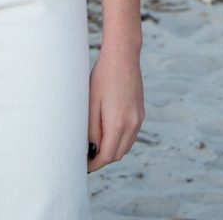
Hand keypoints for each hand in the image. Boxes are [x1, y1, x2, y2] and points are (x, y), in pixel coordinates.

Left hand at [87, 43, 143, 170]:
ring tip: (95, 146)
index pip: (106, 156)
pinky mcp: (140, 113)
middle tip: (85, 156)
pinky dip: (120, 140)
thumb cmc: (102, 78)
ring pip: (125, 147)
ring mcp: (139, 119)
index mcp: (118, 124)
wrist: (123, 57)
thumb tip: (92, 151)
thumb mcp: (91, 105)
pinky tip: (108, 133)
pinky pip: (131, 136)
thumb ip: (92, 131)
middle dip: (101, 159)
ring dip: (111, 150)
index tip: (81, 165)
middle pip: (117, 155)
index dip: (93, 164)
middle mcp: (132, 125)